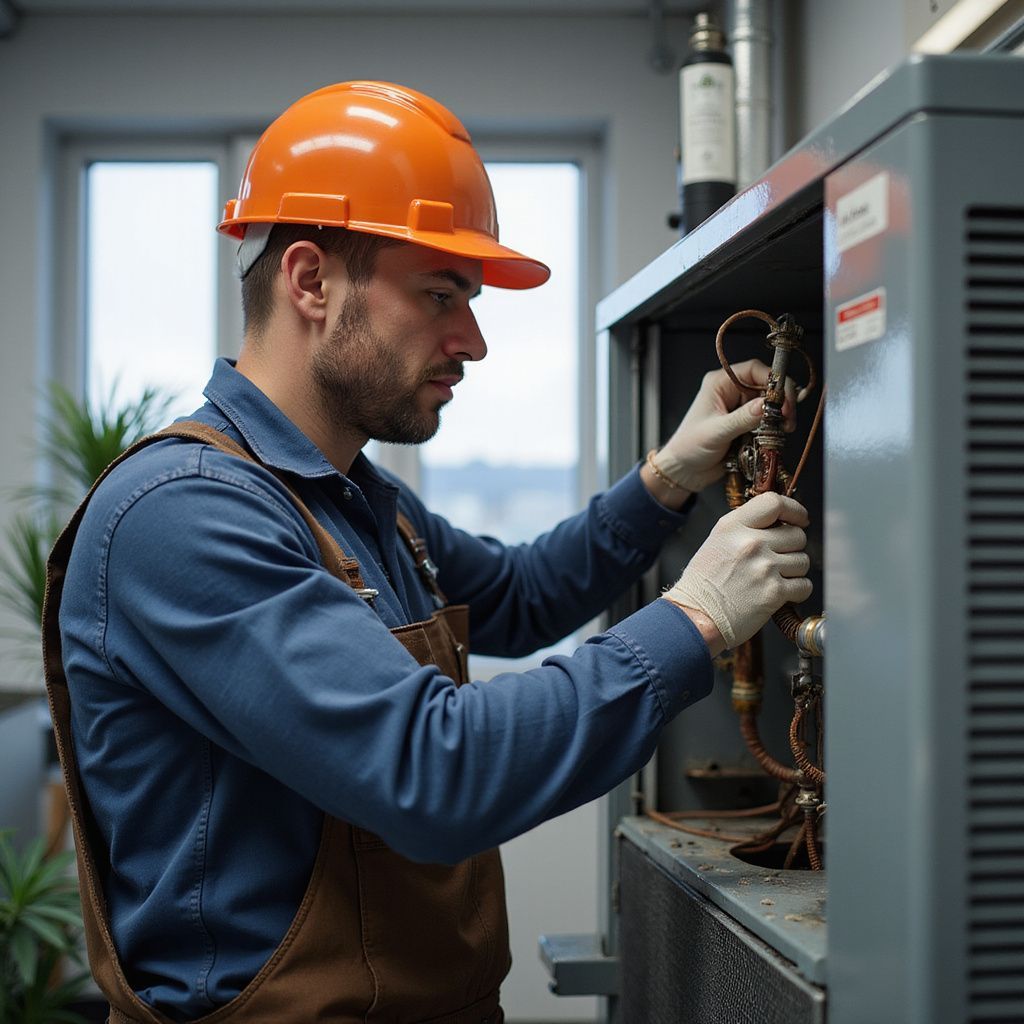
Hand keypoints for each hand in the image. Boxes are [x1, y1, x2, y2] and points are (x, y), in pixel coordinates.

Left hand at [650, 360, 796, 493]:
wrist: (684, 470)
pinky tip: (775, 437)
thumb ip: (743, 418)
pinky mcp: (747, 424)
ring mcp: (740, 408)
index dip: (774, 381)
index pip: (755, 370)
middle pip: (767, 386)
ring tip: (784, 430)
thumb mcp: (716, 432)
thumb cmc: (689, 447)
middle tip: (788, 419)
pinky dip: (774, 428)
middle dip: (781, 401)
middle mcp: (731, 392)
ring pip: (771, 405)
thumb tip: (767, 405)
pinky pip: (768, 421)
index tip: (784, 401)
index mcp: (720, 383)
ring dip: (780, 417)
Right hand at [662, 492, 812, 649]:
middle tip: (777, 560)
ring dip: (794, 572)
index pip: (774, 502)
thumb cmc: (704, 584)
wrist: (695, 616)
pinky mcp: (774, 592)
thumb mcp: (717, 541)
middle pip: (797, 535)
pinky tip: (779, 594)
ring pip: (803, 561)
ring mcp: (764, 567)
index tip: (799, 520)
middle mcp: (750, 543)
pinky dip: (797, 592)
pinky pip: (804, 585)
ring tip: (772, 579)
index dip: (794, 510)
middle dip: (792, 548)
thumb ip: (746, 528)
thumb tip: (779, 524)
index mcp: (733, 526)